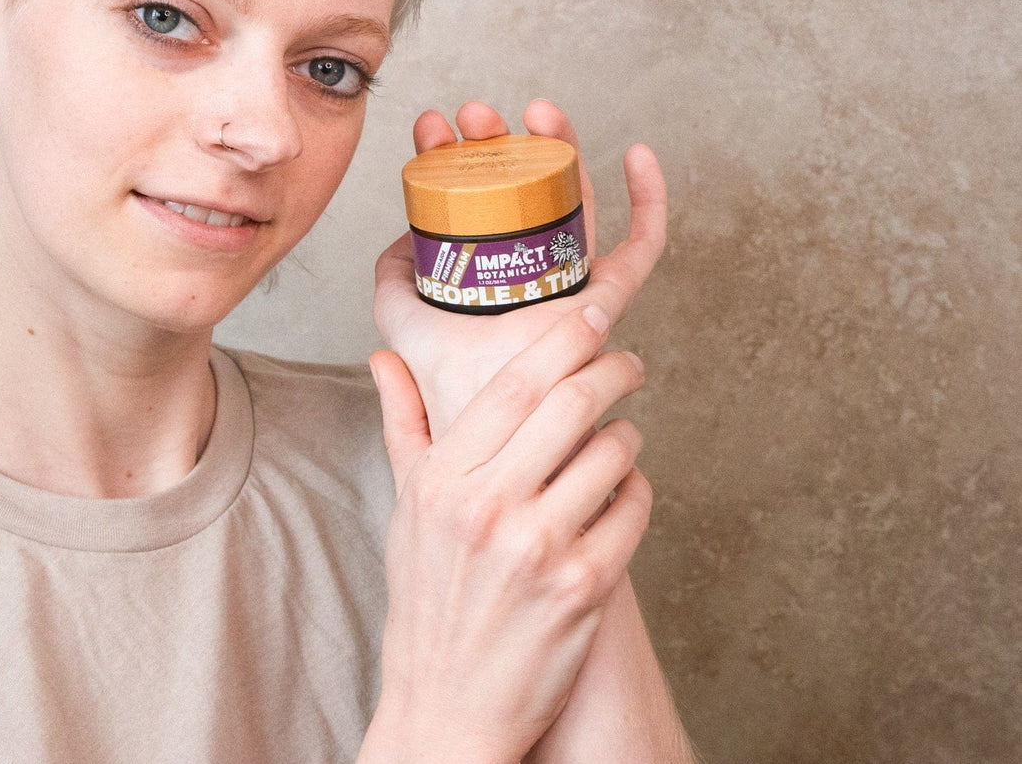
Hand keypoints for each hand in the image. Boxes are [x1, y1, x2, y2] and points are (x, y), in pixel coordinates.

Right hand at [361, 307, 652, 763]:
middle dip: (614, 367)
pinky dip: (637, 490)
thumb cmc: (426, 603)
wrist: (448, 709)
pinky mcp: (587, 586)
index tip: (592, 314)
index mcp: (442, 479)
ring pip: (614, 450)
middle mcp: (489, 505)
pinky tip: (620, 494)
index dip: (564, 336)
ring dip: (627, 434)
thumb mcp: (405, 510)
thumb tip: (385, 356)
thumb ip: (404, 425)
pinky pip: (635, 507)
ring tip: (618, 438)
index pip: (515, 381)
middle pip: (573, 400)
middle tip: (629, 360)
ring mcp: (540, 547)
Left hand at [373, 99, 666, 439]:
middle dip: (502, 145)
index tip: (430, 130)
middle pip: (524, 193)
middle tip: (475, 115)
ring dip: (558, 149)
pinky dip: (649, 200)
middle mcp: (535, 277)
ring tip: (533, 112)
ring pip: (573, 204)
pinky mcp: (607, 306)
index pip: (475, 204)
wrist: (491, 446)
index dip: (453, 161)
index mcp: (492, 278)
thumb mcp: (407, 334)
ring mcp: (572, 287)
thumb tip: (395, 243)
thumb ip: (392, 293)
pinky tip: (636, 155)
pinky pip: (641, 249)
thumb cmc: (453, 402)